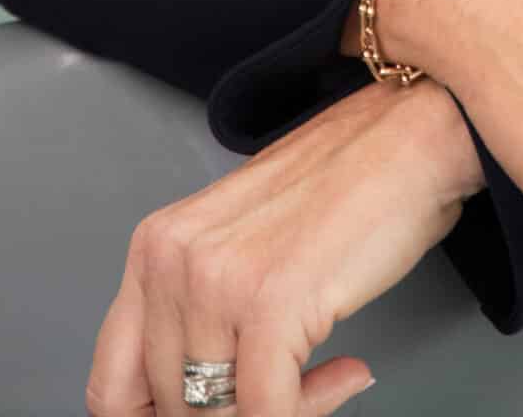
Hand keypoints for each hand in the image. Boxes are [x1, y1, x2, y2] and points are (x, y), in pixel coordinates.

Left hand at [85, 74, 469, 416]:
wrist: (411, 134)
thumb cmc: (340, 188)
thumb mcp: (241, 249)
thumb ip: (203, 320)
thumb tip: (199, 411)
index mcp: (155, 248)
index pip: (112, 386)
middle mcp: (172, 260)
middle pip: (169, 407)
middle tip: (287, 392)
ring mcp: (218, 280)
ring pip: (217, 415)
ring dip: (279, 413)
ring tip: (323, 379)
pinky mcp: (271, 301)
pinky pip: (268, 411)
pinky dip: (307, 411)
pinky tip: (343, 373)